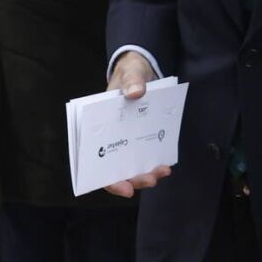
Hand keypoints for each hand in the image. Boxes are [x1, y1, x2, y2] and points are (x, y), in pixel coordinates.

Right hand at [102, 51, 171, 196]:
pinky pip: (145, 157)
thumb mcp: (130, 73)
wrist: (142, 72)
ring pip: (131, 167)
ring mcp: (126, 141)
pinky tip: (166, 165)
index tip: (124, 188)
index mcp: (97, 128)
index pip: (95, 163)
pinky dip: (154, 164)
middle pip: (116, 170)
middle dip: (134, 180)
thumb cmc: (129, 74)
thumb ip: (131, 80)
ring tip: (161, 172)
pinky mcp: (141, 139)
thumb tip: (135, 92)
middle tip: (150, 179)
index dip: (108, 180)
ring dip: (145, 175)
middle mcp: (110, 139)